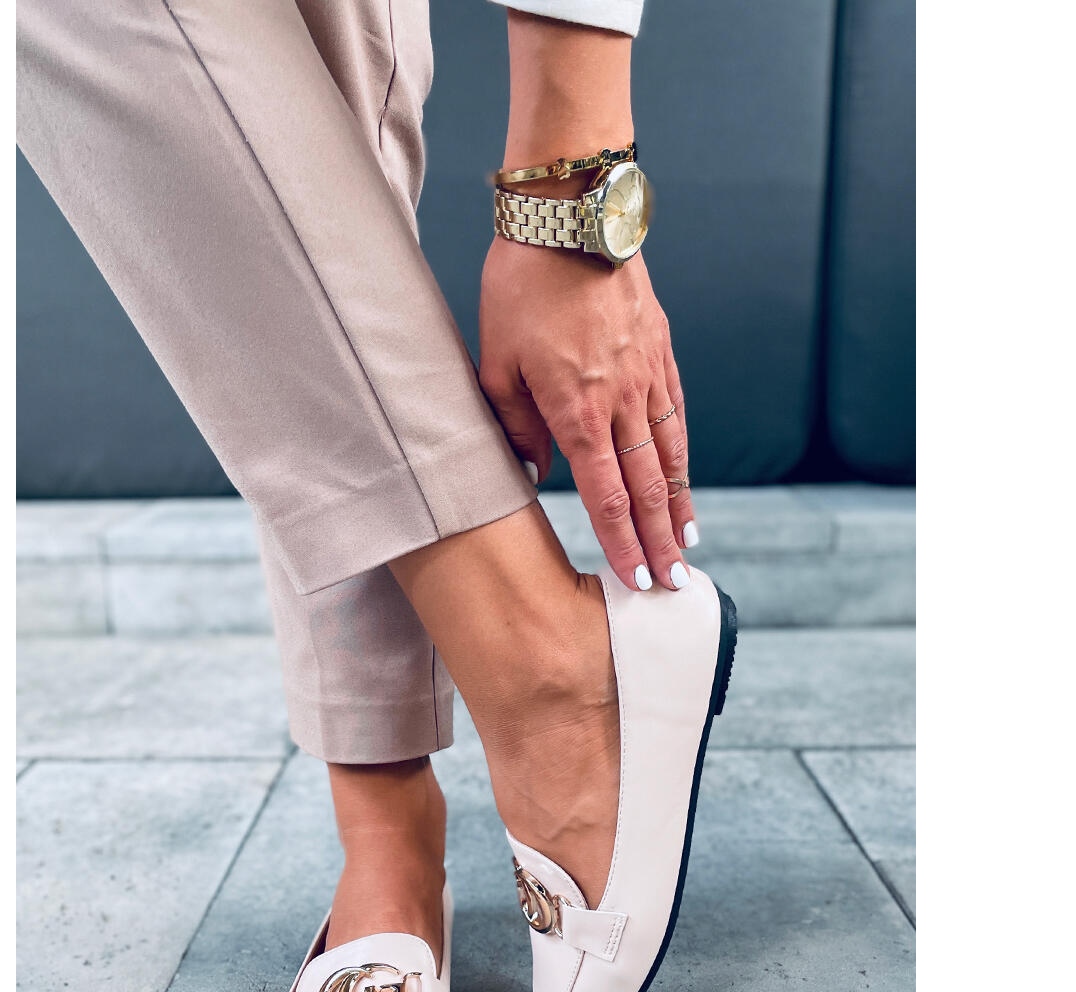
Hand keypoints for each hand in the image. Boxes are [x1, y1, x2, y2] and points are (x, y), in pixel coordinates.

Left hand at [479, 237, 696, 591]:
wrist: (570, 216)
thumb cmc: (520, 287)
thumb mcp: (496, 361)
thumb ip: (513, 425)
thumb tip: (531, 471)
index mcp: (577, 411)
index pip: (605, 496)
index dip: (622, 543)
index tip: (636, 579)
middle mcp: (621, 400)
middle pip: (648, 487)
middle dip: (659, 541)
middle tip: (674, 582)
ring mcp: (648, 374)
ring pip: (671, 454)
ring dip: (680, 504)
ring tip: (689, 541)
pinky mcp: (660, 350)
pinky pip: (676, 412)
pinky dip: (684, 452)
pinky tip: (685, 474)